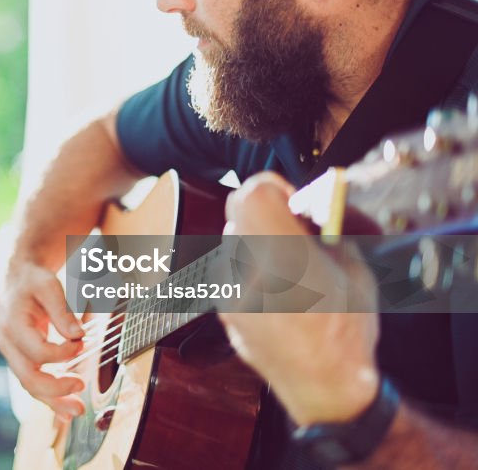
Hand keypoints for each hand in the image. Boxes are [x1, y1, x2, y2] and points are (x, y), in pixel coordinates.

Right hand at [0, 260, 85, 419]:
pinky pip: (34, 384)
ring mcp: (14, 355)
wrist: (15, 279)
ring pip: (31, 386)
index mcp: (13, 325)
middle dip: (55, 389)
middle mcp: (10, 345)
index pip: (37, 351)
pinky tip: (66, 410)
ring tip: (77, 410)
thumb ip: (61, 310)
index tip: (81, 344)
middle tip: (81, 387)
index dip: (62, 353)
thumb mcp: (47, 285)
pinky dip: (50, 398)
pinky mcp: (23, 360)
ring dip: (54, 401)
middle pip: (29, 377)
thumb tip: (78, 335)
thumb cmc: (32, 281)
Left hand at [220, 173, 379, 424]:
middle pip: (239, 214)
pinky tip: (274, 290)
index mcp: (283, 252)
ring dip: (255, 242)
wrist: (324, 385)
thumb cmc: (346, 328)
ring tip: (286, 265)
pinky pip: (229, 272)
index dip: (273, 187)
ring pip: (231, 242)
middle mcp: (246, 268)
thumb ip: (325, 229)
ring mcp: (227, 290)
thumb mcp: (353, 266)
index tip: (290, 199)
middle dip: (265, 214)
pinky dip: (248, 270)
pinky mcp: (221, 308)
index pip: (252, 192)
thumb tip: (312, 206)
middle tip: (293, 230)